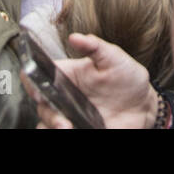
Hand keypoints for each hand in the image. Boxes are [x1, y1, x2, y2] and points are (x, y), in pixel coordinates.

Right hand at [29, 33, 159, 128]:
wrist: (143, 105)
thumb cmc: (126, 77)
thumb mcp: (114, 57)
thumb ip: (95, 46)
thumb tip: (75, 37)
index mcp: (65, 75)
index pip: (36, 76)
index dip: (30, 82)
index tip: (38, 92)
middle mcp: (62, 97)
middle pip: (41, 106)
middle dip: (49, 114)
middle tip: (63, 122)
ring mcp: (68, 116)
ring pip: (45, 124)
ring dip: (53, 127)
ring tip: (69, 129)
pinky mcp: (78, 130)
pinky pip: (60, 136)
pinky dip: (62, 132)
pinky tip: (77, 130)